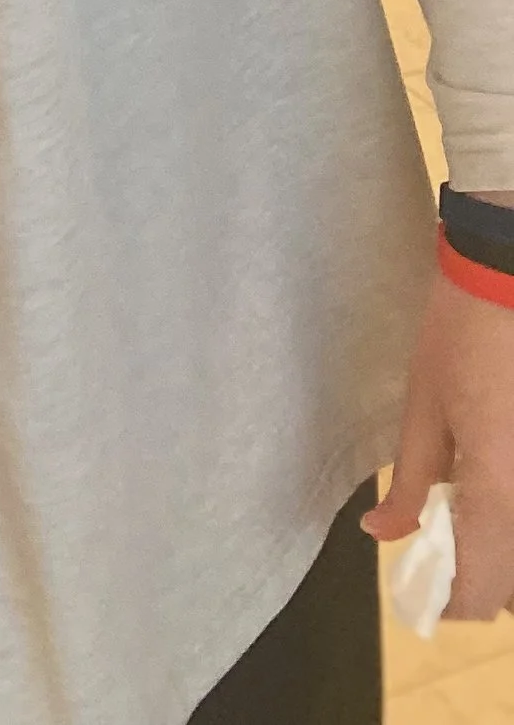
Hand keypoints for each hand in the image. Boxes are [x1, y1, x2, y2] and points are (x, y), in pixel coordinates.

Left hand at [364, 265, 513, 616]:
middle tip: (436, 556)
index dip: (450, 604)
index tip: (422, 595)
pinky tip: (483, 489)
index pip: (481, 590)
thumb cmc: (458, 339)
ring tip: (458, 521)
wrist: (505, 280)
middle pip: (512, 584)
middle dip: (477, 584)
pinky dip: (507, 520)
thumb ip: (410, 484)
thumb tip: (383, 536)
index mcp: (496, 491)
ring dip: (497, 554)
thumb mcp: (422, 411)